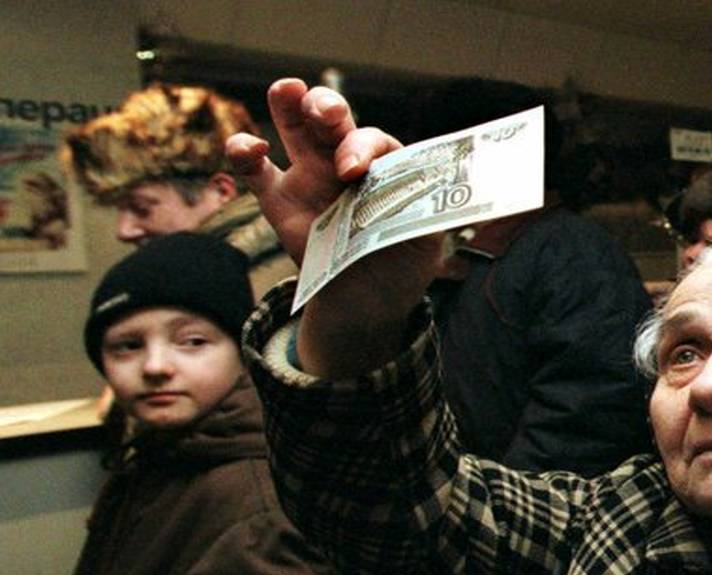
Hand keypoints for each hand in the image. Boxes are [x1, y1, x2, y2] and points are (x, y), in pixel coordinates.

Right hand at [228, 79, 442, 377]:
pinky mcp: (279, 202)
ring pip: (295, 127)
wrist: (367, 306)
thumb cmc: (401, 267)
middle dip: (327, 106)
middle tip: (326, 112)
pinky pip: (255, 169)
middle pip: (333, 119)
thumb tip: (424, 193)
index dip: (363, 147)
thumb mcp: (424, 242)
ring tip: (287, 90)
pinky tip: (249, 149)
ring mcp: (310, 177)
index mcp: (382, 167)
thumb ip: (422, 214)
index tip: (353, 170)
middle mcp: (345, 163)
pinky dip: (244, 152)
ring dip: (289, 103)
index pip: (374, 142)